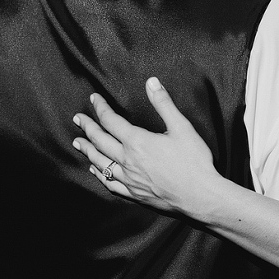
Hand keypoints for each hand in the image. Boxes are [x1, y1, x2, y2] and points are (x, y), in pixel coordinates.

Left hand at [71, 77, 222, 218]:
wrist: (200, 196)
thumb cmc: (194, 162)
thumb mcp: (182, 127)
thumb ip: (164, 104)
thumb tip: (151, 82)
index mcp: (137, 141)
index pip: (111, 120)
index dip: (100, 108)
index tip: (93, 99)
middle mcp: (128, 160)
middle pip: (100, 141)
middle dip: (87, 127)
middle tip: (78, 119)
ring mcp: (129, 179)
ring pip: (100, 163)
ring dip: (87, 150)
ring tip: (78, 143)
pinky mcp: (134, 194)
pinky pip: (110, 183)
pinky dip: (99, 175)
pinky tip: (95, 170)